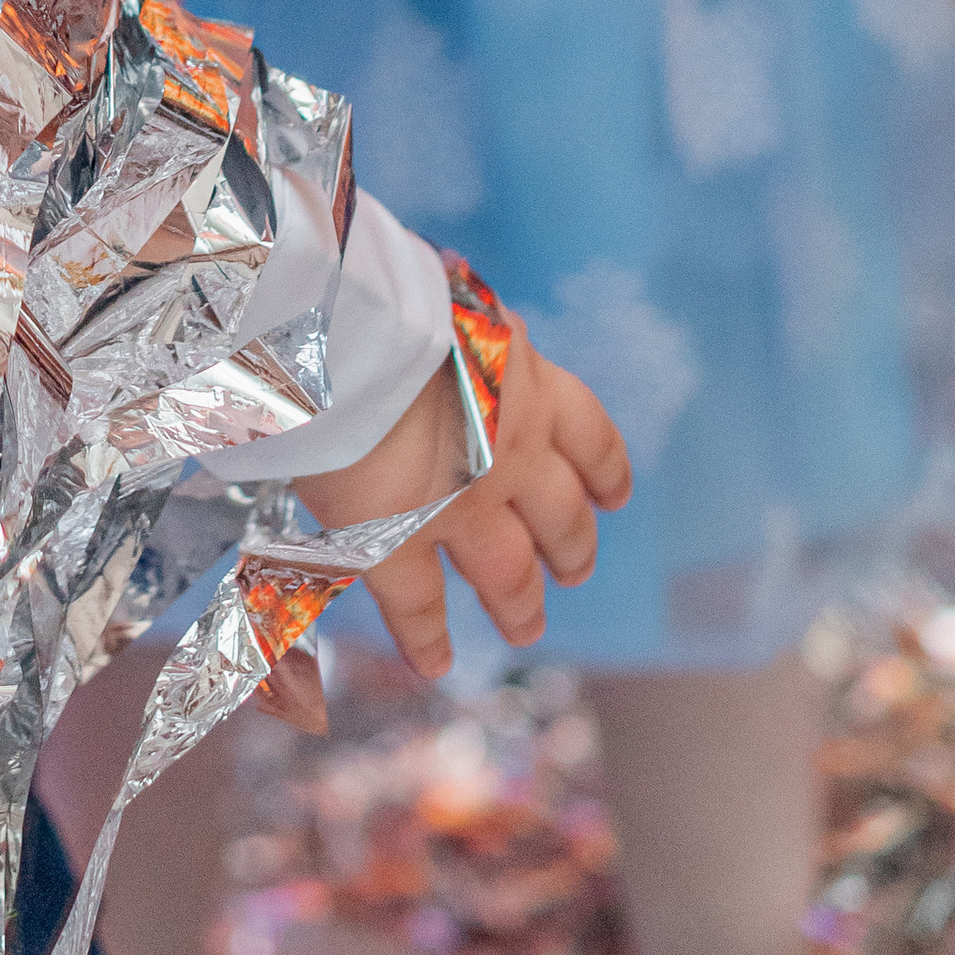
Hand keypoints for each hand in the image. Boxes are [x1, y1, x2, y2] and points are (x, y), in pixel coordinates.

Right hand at [295, 318, 631, 679]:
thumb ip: (455, 340)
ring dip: (520, 603)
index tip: (612, 495)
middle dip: (570, 548)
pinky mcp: (398, 543)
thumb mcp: (443, 305)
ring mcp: (460, 507)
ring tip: (525, 626)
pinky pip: (419, 608)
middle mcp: (511, 453)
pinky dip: (427, 640)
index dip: (604, 471)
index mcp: (526, 383)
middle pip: (562, 519)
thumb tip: (433, 334)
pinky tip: (434, 662)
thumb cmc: (380, 292)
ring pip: (510, 573)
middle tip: (572, 571)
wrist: (342, 330)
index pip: (589, 438)